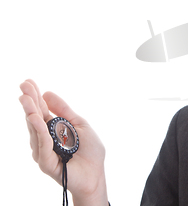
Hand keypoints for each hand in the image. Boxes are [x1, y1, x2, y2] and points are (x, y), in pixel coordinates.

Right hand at [19, 79, 107, 205]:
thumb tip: (47, 93)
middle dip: (29, 101)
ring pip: (35, 129)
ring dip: (31, 113)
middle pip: (35, 117)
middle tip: (23, 86)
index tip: (28, 81)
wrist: (96, 173)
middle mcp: (44, 138)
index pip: (41, 110)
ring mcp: (43, 150)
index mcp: (52, 128)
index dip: (35, 96)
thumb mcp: (79, 124)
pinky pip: (42, 144)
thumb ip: (64, 110)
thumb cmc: (90, 150)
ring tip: (26, 99)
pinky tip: (35, 118)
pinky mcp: (45, 162)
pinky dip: (39, 131)